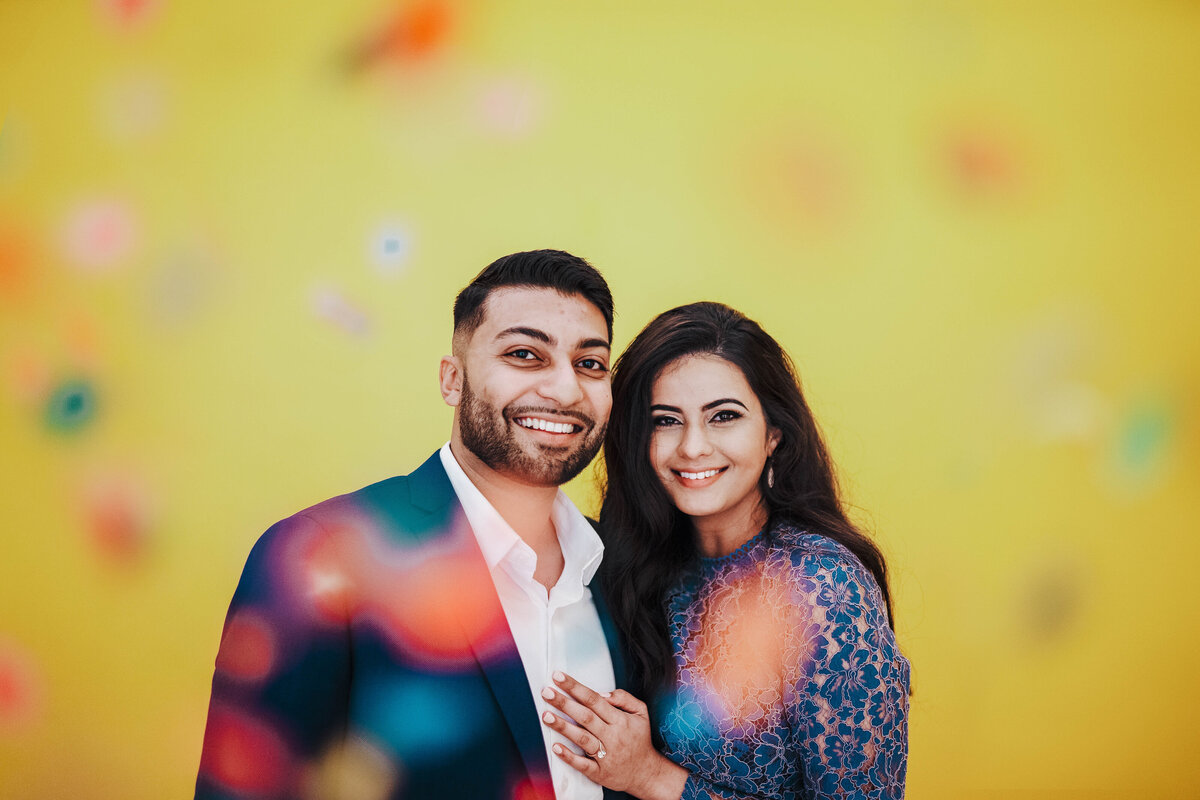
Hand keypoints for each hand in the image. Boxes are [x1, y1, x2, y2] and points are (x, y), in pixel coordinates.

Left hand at [540, 671, 686, 799]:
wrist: (645, 773)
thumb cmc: (639, 739)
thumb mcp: (641, 713)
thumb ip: (624, 698)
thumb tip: (602, 693)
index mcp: (620, 720)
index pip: (594, 699)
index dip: (576, 687)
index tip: (559, 677)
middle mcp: (612, 736)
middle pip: (585, 716)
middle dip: (564, 703)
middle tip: (546, 692)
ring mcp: (605, 756)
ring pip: (582, 738)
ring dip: (563, 726)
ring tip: (546, 715)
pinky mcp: (599, 773)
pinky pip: (583, 764)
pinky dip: (569, 756)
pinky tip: (556, 747)